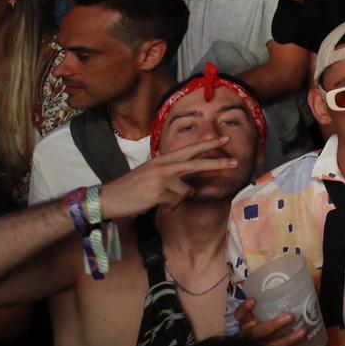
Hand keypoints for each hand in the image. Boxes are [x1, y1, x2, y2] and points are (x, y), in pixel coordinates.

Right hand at [99, 135, 237, 219]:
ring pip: (186, 190)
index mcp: (163, 159)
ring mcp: (162, 178)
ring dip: (178, 198)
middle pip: (197, 164)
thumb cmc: (131, 188)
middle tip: (235, 162)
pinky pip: (176, 201)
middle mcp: (164, 165)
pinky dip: (169, 205)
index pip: (189, 149)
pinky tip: (154, 203)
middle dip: (218, 164)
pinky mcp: (159, 192)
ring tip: (159, 197)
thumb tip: (192, 180)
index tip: (223, 139)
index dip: (207, 145)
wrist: (109, 198)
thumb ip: (171, 173)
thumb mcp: (151, 173)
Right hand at [233, 296, 309, 345]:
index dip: (245, 309)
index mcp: (244, 326)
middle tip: (291, 316)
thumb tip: (282, 289)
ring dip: (287, 340)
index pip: (239, 316)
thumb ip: (263, 309)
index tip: (253, 300)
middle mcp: (247, 339)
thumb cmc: (259, 332)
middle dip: (274, 325)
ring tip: (303, 332)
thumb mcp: (256, 320)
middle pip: (257, 332)